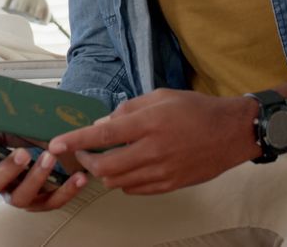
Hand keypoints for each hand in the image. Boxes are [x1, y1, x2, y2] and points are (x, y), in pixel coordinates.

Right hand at [0, 131, 88, 211]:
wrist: (61, 144)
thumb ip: (6, 119)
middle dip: (4, 171)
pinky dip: (66, 190)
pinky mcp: (42, 202)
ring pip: (19, 198)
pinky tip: (78, 177)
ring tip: (50, 157)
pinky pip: (52, 202)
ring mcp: (19, 195)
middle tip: (23, 154)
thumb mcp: (17, 123)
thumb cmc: (32, 133)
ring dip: (35, 178)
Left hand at [46, 89, 259, 194]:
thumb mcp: (160, 97)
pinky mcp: (170, 185)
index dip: (74, 141)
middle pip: (105, 167)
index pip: (102, 136)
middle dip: (86, 161)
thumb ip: (128, 109)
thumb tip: (102, 125)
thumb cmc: (196, 109)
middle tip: (83, 152)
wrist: (231, 133)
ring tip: (106, 158)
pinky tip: (128, 167)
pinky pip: (135, 190)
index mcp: (149, 123)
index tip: (54, 144)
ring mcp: (162, 171)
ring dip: (104, 172)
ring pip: (117, 182)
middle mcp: (153, 150)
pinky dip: (123, 181)